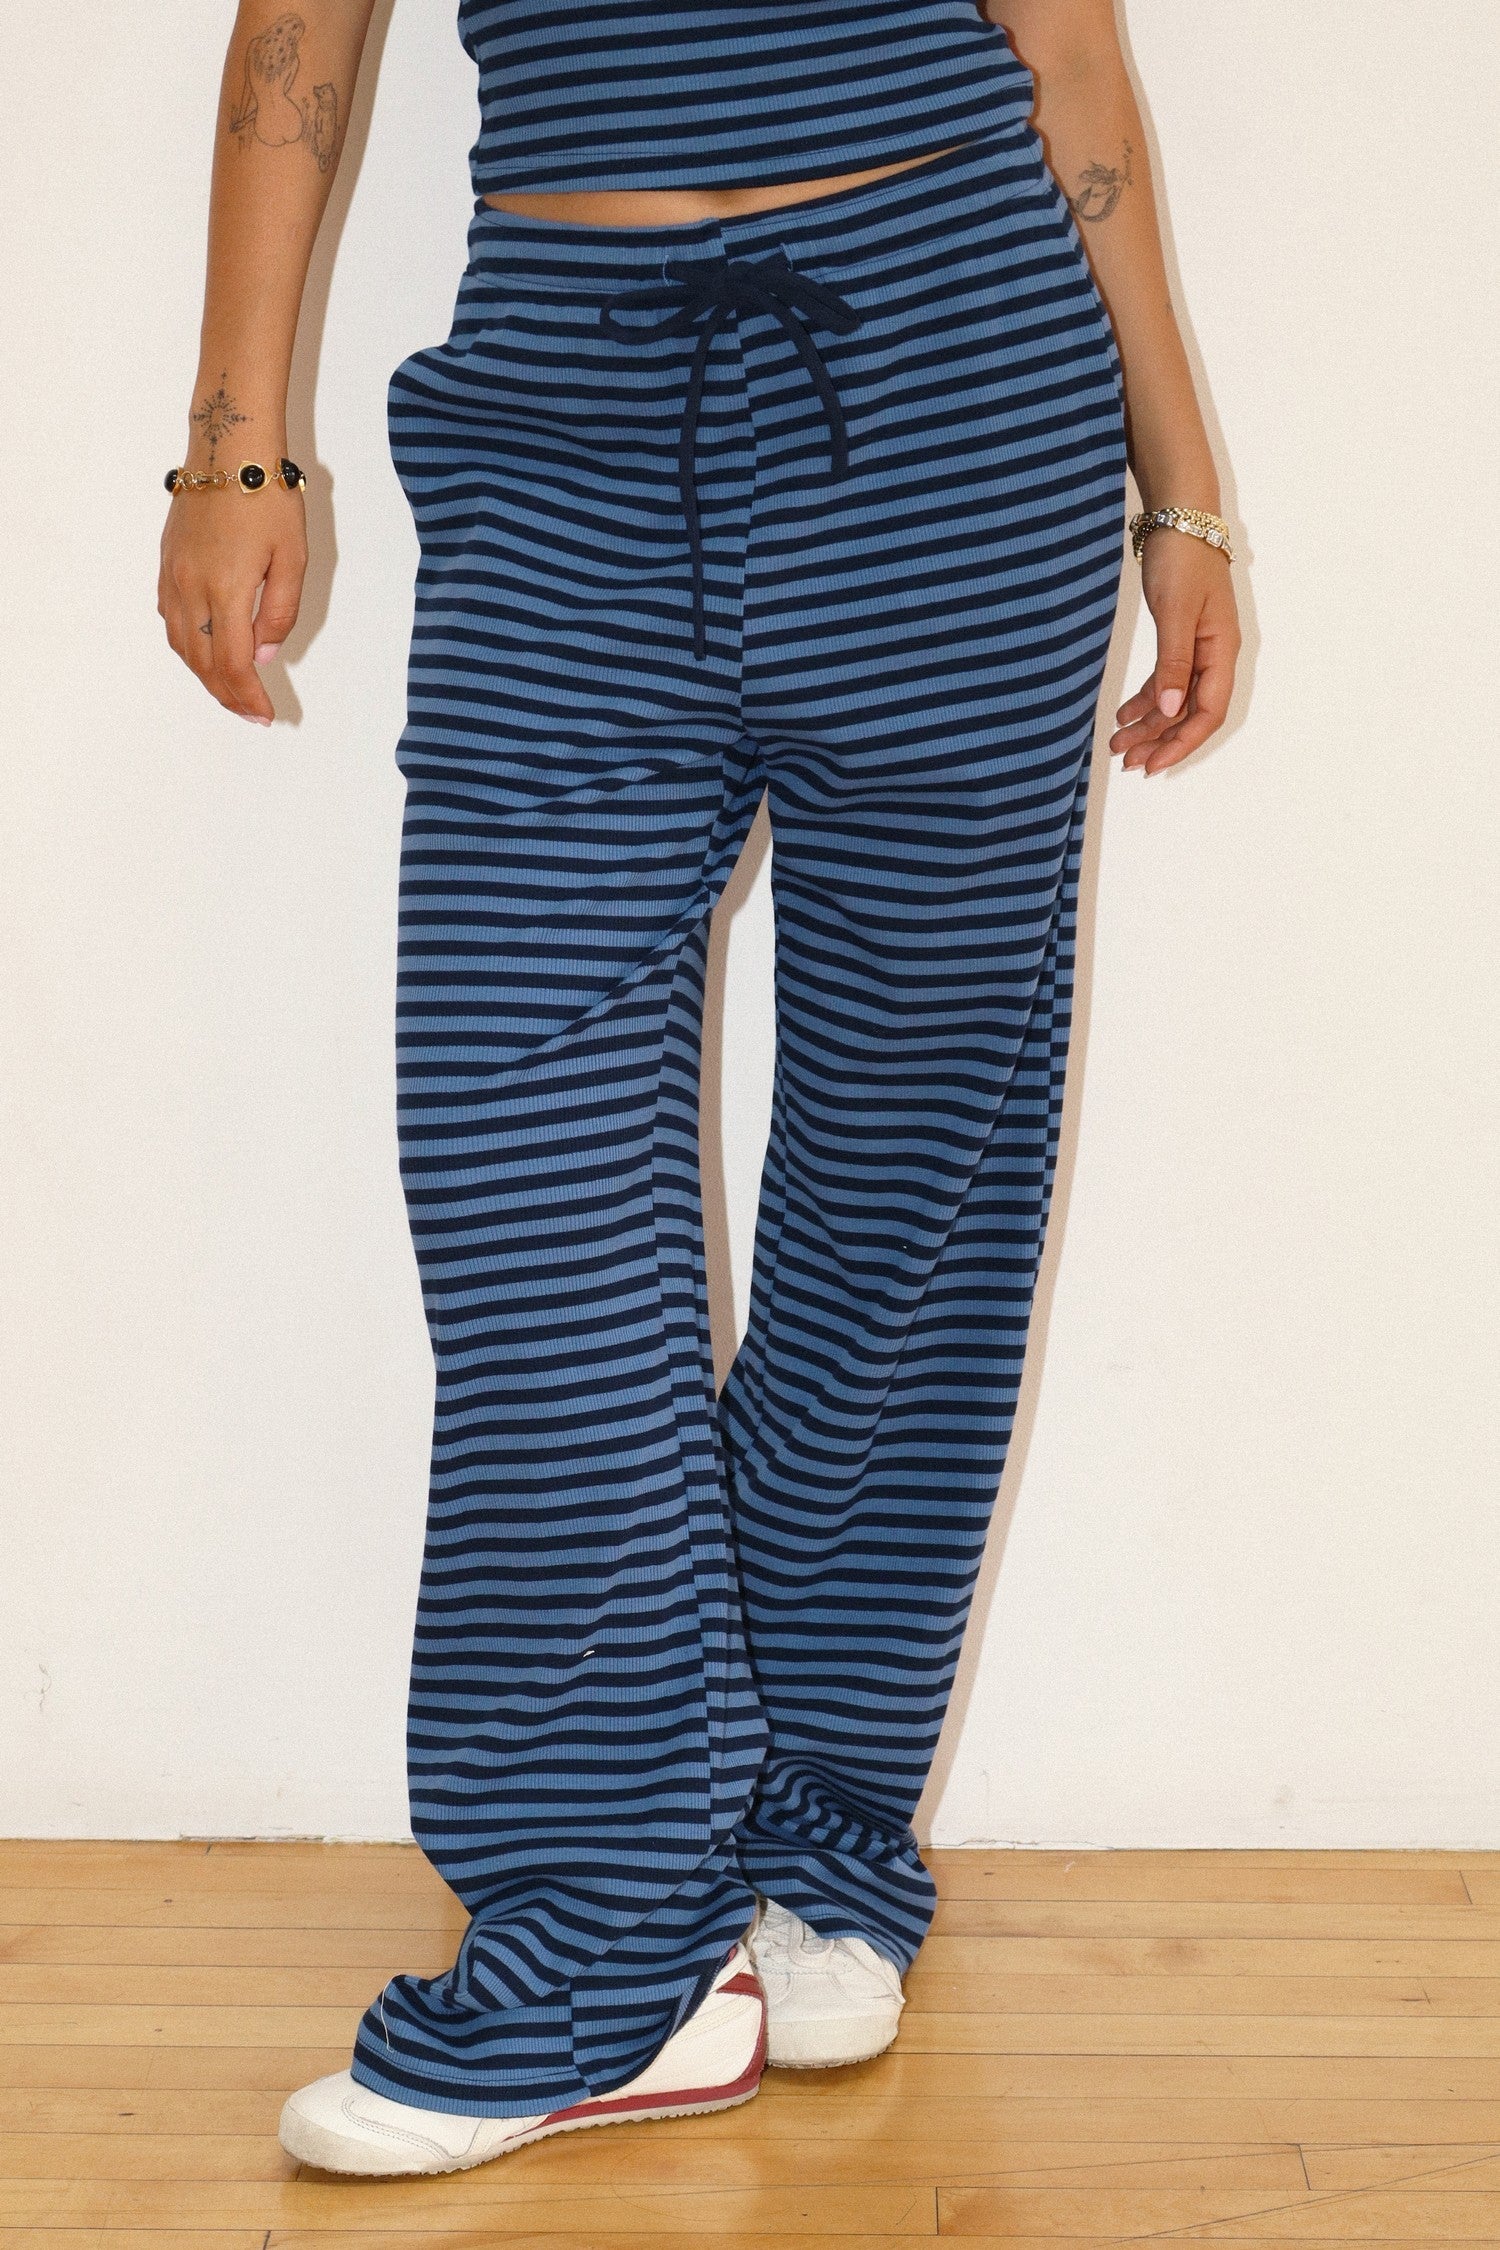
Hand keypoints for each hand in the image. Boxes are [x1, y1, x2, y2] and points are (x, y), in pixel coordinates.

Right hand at [158, 477, 307, 724]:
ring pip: (182, 644)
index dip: (248, 697)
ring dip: (204, 675)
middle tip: (249, 713)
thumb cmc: (267, 497)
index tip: (264, 715)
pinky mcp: (167, 562)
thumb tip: (265, 654)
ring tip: (229, 690)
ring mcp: (174, 575)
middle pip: (203, 662)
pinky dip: (187, 645)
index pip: (234, 664)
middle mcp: (192, 588)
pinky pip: (171, 618)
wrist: (227, 448)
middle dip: (227, 694)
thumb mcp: (291, 557)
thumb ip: (280, 612)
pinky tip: (205, 650)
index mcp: (227, 591)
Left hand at [1109, 530, 1240, 775]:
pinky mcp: (1179, 640)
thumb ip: (1173, 662)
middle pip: (1190, 713)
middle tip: (1127, 763)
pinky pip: (1165, 682)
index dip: (1181, 743)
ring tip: (1117, 745)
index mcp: (1221, 652)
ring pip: (1174, 701)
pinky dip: (1145, 701)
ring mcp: (1197, 649)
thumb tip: (1169, 710)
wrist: (1178, 518)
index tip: (1152, 765)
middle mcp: (1213, 656)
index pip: (1208, 712)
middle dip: (1160, 741)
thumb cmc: (1182, 559)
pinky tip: (1122, 716)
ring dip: (1148, 726)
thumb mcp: (1176, 612)